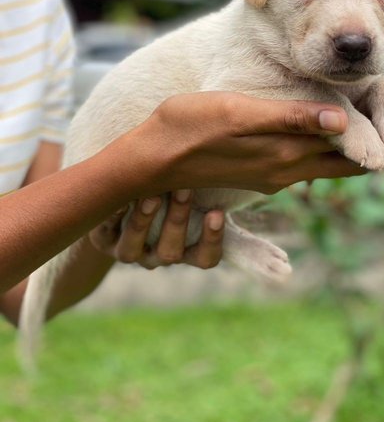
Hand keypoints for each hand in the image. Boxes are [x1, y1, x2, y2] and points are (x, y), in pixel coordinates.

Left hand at [89, 190, 224, 269]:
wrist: (126, 192)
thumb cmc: (172, 184)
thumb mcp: (196, 187)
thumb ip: (215, 184)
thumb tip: (243, 162)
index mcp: (186, 250)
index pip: (206, 258)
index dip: (212, 241)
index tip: (217, 214)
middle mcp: (158, 255)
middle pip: (171, 252)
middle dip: (177, 220)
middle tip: (183, 190)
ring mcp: (130, 251)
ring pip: (134, 250)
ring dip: (144, 222)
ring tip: (150, 195)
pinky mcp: (102, 241)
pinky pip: (104, 236)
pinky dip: (111, 218)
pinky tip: (118, 199)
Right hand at [117, 92, 364, 197]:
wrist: (152, 159)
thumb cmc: (190, 127)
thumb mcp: (240, 115)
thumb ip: (291, 118)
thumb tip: (342, 120)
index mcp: (287, 154)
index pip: (351, 152)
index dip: (383, 138)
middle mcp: (286, 169)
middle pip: (346, 163)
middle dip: (377, 147)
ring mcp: (272, 175)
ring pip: (327, 163)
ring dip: (352, 149)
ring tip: (377, 128)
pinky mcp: (258, 173)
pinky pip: (305, 164)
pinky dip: (325, 151)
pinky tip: (327, 134)